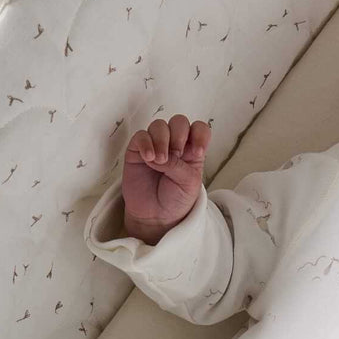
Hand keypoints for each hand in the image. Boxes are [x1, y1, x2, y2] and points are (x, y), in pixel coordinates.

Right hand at [121, 115, 210, 236]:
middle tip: (176, 155)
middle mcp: (175, 144)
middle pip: (178, 122)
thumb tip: (160, 154)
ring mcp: (156, 145)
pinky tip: (149, 158)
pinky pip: (141, 136)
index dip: (200, 134)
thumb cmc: (176, 200)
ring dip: (161, 140)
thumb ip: (179, 165)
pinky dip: (145, 143)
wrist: (156, 217)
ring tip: (160, 161)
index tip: (198, 152)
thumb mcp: (188, 183)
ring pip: (159, 126)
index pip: (199, 129)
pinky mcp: (138, 150)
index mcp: (192, 150)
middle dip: (179, 135)